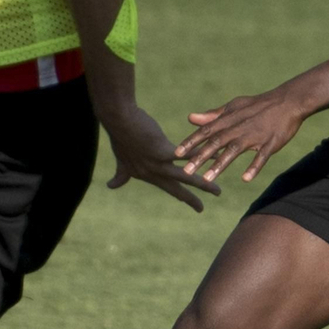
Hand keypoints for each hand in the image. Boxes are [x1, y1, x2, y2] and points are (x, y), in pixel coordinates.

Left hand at [102, 103, 220, 211]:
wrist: (118, 119)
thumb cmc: (120, 136)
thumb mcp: (120, 160)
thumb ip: (121, 174)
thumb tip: (110, 186)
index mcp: (146, 175)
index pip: (168, 189)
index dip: (181, 197)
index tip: (194, 206)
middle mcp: (152, 173)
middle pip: (176, 189)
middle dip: (191, 199)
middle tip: (202, 209)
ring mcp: (157, 163)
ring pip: (185, 177)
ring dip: (203, 184)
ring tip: (217, 191)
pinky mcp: (161, 150)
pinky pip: (186, 155)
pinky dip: (201, 155)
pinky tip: (215, 155)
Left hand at [177, 86, 309, 185]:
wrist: (288, 101)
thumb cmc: (258, 105)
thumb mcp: (234, 107)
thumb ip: (212, 115)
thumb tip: (191, 118)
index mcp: (229, 119)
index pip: (206, 131)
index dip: (191, 142)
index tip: (177, 154)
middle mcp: (239, 127)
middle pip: (216, 143)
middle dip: (200, 156)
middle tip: (186, 171)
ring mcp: (255, 135)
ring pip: (234, 151)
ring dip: (220, 164)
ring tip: (207, 178)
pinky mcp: (271, 143)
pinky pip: (261, 156)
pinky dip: (254, 167)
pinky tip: (245, 179)